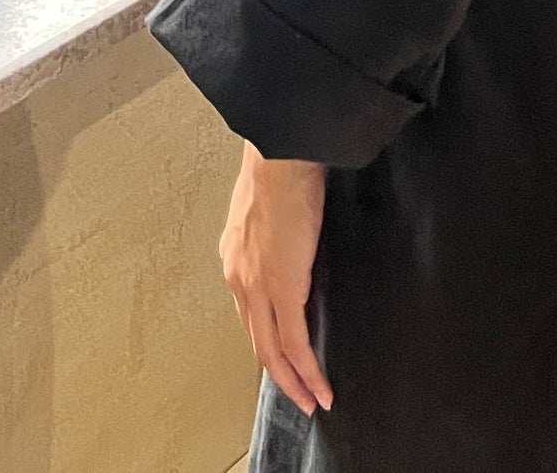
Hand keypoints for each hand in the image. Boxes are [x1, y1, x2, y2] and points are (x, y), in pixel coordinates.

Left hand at [219, 144, 333, 414]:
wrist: (282, 155)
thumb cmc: (281, 166)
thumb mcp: (272, 205)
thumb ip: (278, 231)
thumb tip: (295, 239)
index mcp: (235, 254)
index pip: (250, 310)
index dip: (267, 338)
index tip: (284, 358)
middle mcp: (238, 276)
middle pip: (257, 338)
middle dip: (278, 372)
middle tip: (299, 394)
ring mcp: (257, 287)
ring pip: (271, 351)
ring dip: (293, 381)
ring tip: (312, 400)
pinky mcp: (282, 290)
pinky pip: (294, 344)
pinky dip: (307, 372)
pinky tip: (321, 389)